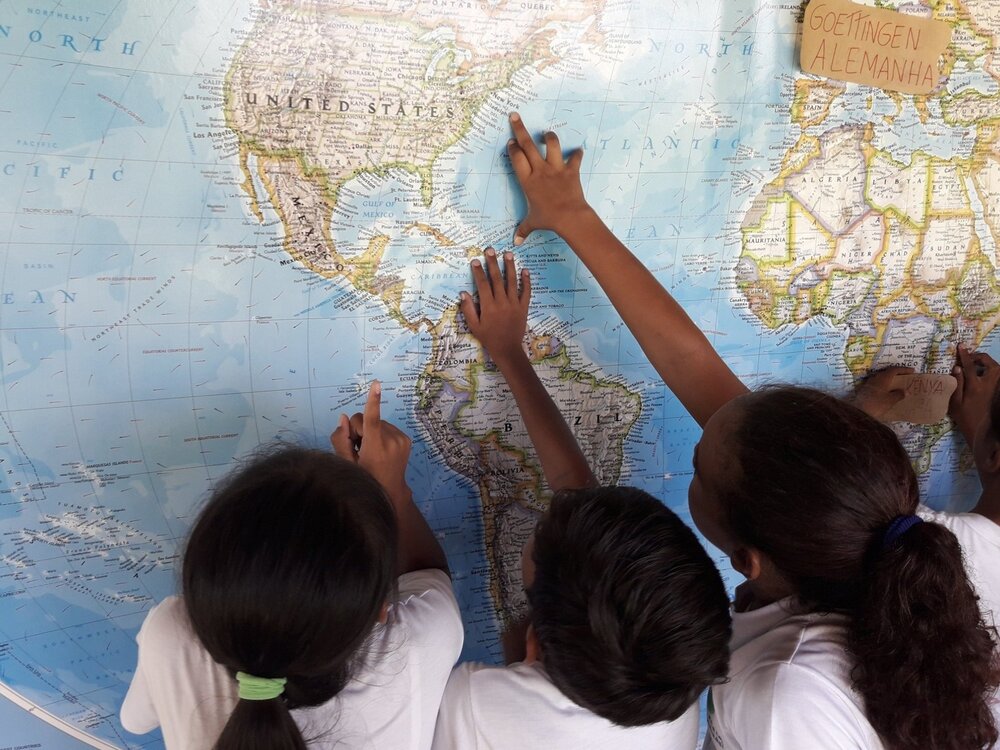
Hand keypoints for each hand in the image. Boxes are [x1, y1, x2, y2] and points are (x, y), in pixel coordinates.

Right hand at [330, 380, 411, 501]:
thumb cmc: (365, 479)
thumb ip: (341, 440)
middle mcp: (392, 441)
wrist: (390, 491)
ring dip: (370, 433)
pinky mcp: (406, 438)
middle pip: (365, 419)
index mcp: (376, 447)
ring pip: (377, 422)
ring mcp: (401, 439)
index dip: (373, 401)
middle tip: (359, 449)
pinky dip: (380, 434)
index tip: (377, 384)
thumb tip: (344, 418)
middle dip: (358, 430)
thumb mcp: (347, 463)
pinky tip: (380, 450)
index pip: (372, 419)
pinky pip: (386, 427)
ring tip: (370, 452)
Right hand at [460, 248, 530, 363]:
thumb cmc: (488, 338)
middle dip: (493, 263)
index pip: (482, 284)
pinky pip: (526, 292)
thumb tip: (463, 293)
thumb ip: (468, 309)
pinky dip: (526, 281)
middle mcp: (502, 302)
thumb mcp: (474, 326)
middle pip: (497, 279)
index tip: (475, 260)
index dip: (478, 272)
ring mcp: (514, 304)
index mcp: (488, 306)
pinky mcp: (523, 307)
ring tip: (508, 253)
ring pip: (512, 282)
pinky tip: (525, 270)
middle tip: (490, 249)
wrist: (507, 349)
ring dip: (510, 266)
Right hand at [508, 112, 592, 244]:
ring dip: (549, 137)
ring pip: (551, 145)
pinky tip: (579, 150)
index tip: (511, 141)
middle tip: (515, 116)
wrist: (569, 217)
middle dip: (520, 129)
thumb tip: (515, 242)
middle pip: (527, 144)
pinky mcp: (571, 171)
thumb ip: (523, 229)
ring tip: (546, 134)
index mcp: (527, 181)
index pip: (516, 158)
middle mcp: (539, 171)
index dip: (513, 148)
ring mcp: (555, 169)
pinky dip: (577, 154)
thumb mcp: (533, 223)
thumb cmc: (548, 220)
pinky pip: (575, 158)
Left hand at [852, 366, 913, 419]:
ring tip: (897, 385)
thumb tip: (905, 391)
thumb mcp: (891, 400)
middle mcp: (875, 378)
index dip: (903, 369)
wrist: (860, 412)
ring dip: (890, 380)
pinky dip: (884, 386)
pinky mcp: (865, 390)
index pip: (894, 369)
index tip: (912, 371)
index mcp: (883, 378)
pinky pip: (878, 385)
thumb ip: (899, 394)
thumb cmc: (877, 404)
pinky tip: (887, 392)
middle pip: (887, 373)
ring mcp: (869, 384)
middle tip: (905, 377)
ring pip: (882, 379)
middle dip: (896, 374)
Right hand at [950, 345, 999, 441]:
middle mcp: (989, 384)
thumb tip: (957, 367)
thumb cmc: (965, 418)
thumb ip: (957, 383)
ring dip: (986, 363)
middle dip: (980, 357)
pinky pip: (996, 375)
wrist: (982, 431)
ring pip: (996, 368)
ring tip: (974, 366)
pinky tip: (980, 376)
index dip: (964, 355)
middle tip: (969, 359)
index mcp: (976, 386)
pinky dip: (989, 370)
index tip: (960, 346)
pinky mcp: (998, 391)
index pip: (970, 366)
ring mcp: (995, 387)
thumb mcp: (955, 402)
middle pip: (989, 363)